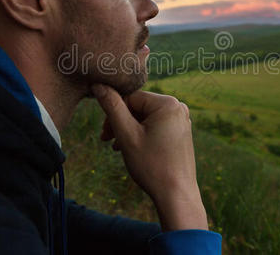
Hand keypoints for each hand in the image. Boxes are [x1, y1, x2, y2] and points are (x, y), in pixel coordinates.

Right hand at [91, 83, 207, 231]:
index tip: (104, 133)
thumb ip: (112, 107)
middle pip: (138, 107)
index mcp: (168, 103)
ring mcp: (181, 120)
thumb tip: (98, 83)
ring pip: (145, 118)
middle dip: (121, 123)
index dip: (114, 114)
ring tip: (118, 148)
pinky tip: (133, 150)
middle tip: (108, 141)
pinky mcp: (181, 132)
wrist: (176, 195)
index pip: (130, 97)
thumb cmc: (152, 166)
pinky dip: (142, 135)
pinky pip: (156, 126)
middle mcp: (178, 107)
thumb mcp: (127, 135)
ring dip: (129, 130)